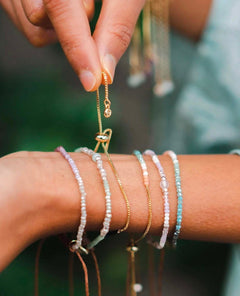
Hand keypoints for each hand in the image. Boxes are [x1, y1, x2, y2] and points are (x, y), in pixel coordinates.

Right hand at [1, 0, 145, 90]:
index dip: (77, 47)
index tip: (92, 81)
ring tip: (79, 3)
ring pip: (30, 28)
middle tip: (89, 6)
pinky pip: (28, 24)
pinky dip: (50, 27)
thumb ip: (117, 25)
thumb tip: (106, 71)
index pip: (58, 7)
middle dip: (69, 28)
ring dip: (59, 29)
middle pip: (37, 22)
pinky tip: (65, 8)